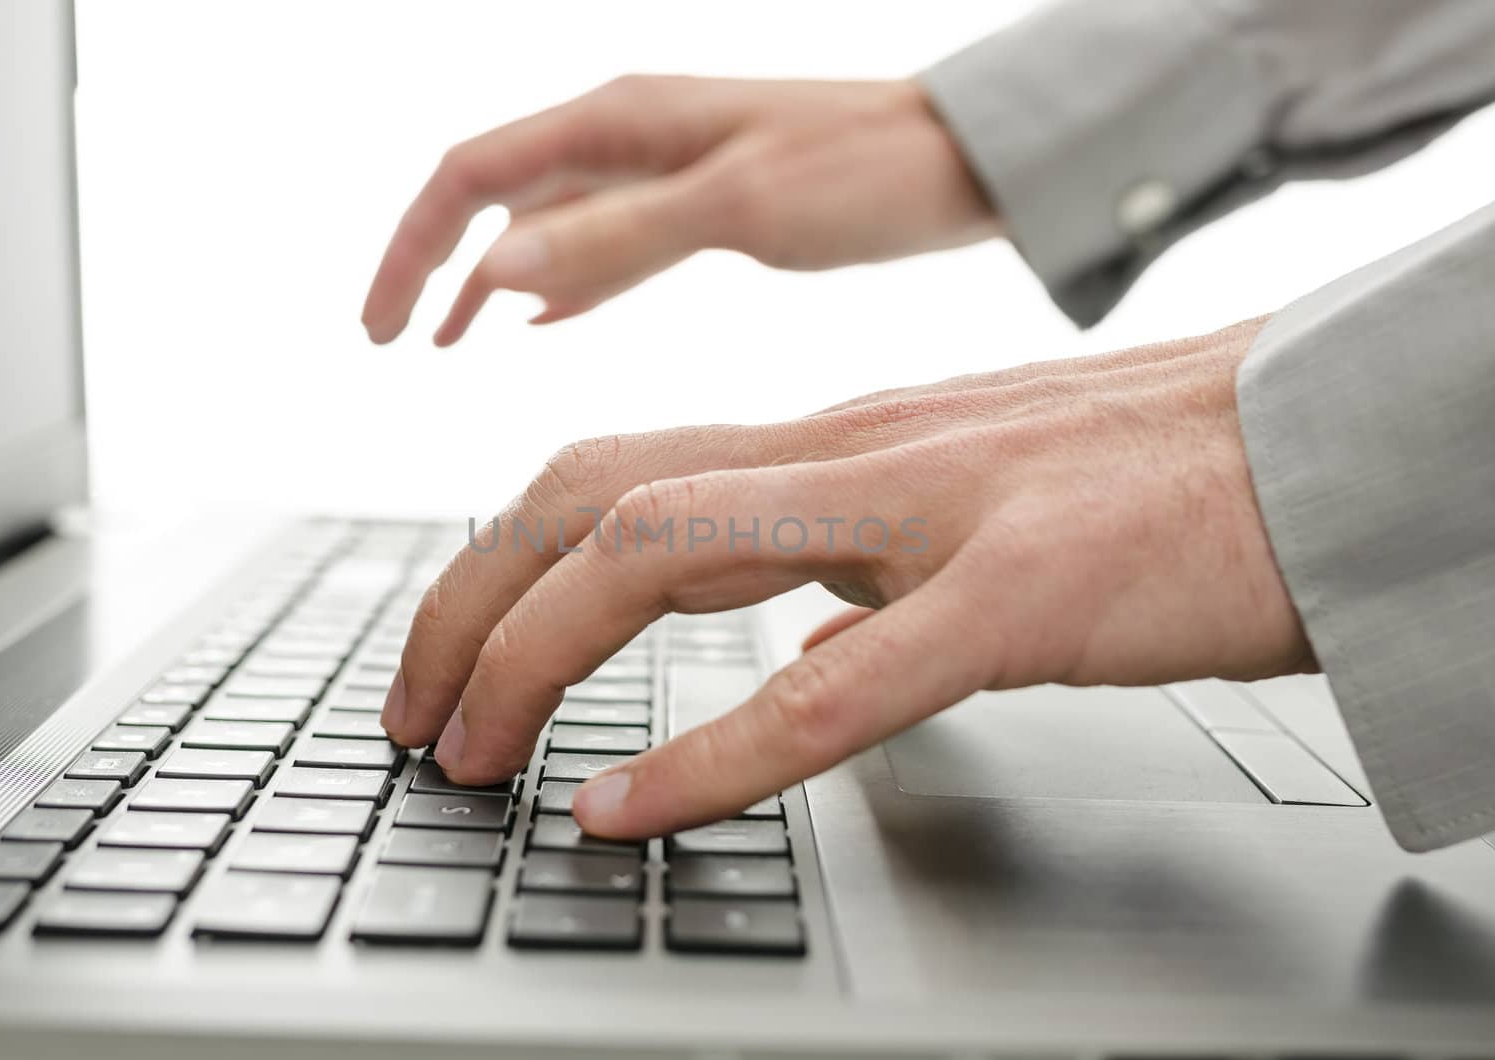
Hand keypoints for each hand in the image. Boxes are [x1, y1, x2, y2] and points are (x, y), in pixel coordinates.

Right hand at [361, 76, 997, 345]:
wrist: (973, 160)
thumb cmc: (869, 170)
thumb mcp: (734, 208)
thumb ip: (613, 240)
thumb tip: (492, 273)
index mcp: (618, 122)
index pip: (469, 175)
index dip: (412, 249)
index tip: (381, 328)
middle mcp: (629, 136)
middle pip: (494, 195)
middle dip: (435, 264)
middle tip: (398, 341)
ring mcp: (665, 169)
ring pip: (547, 223)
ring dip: (492, 279)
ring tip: (450, 343)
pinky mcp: (705, 204)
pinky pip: (606, 243)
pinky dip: (564, 282)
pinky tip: (545, 321)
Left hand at [381, 317, 1315, 837]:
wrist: (1316, 445)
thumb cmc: (1147, 487)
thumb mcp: (969, 511)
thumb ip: (868, 571)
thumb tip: (804, 654)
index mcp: (838, 445)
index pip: (611, 473)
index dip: (499, 562)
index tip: (450, 657)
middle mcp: (852, 455)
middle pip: (591, 493)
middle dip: (467, 604)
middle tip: (417, 719)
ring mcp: (929, 513)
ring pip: (664, 550)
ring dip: (536, 657)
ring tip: (475, 757)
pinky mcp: (1019, 595)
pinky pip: (832, 686)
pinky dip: (710, 754)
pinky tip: (629, 811)